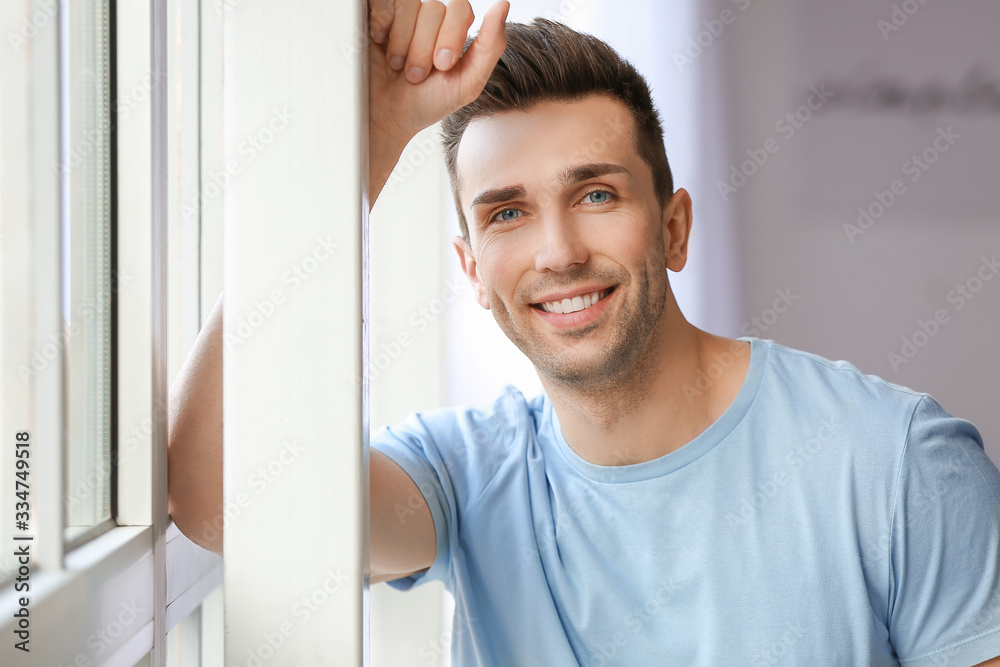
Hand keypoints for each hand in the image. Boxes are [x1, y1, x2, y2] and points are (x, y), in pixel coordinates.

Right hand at [367, 0, 509, 144]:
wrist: (386, 118)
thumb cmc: (426, 102)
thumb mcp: (467, 83)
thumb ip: (491, 46)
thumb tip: (503, 4)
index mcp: (452, 29)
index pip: (460, 9)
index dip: (451, 37)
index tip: (442, 67)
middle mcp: (428, 17)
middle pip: (435, 8)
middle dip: (426, 48)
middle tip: (417, 75)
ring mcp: (401, 15)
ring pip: (409, 5)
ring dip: (403, 43)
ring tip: (397, 66)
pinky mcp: (375, 14)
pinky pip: (384, 1)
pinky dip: (383, 23)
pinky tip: (380, 43)